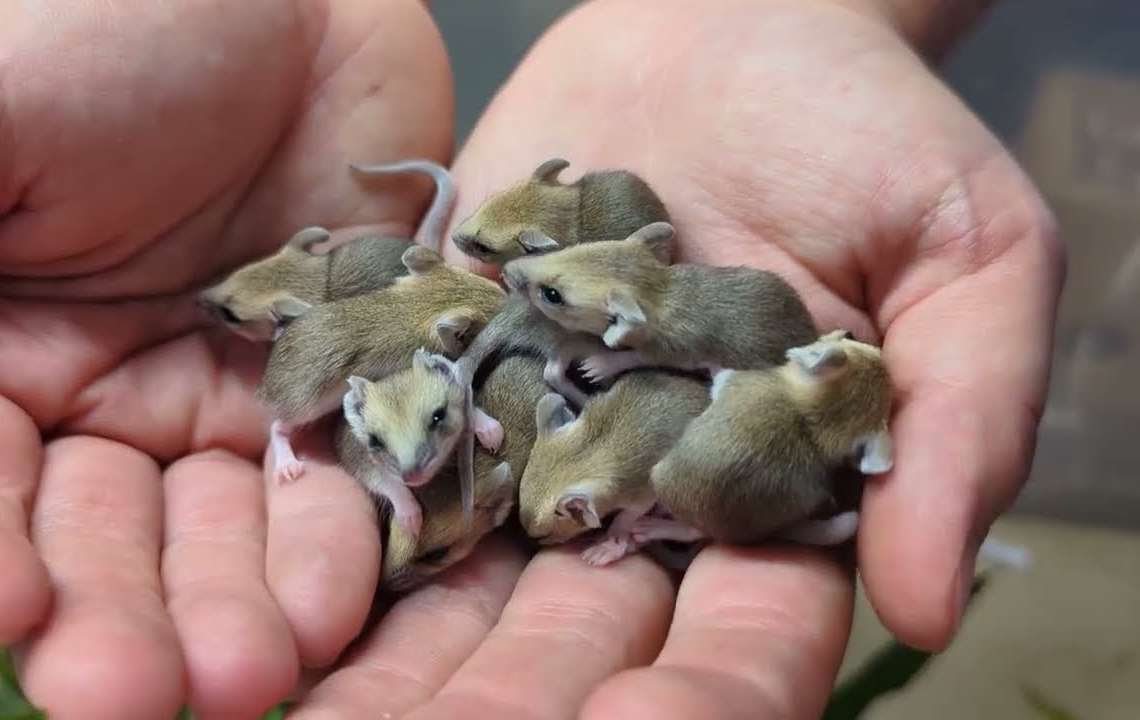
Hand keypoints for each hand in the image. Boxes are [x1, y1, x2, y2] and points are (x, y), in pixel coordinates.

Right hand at [0, 0, 453, 716]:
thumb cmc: (107, 18)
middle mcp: (95, 406)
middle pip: (88, 548)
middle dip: (105, 624)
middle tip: (132, 698)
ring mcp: (218, 409)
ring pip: (211, 547)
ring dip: (224, 617)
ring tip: (250, 675)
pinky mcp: (328, 399)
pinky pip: (328, 494)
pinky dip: (331, 552)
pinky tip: (338, 608)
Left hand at [282, 0, 1064, 715]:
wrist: (723, 25)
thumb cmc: (867, 131)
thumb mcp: (965, 255)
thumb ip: (959, 420)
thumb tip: (926, 609)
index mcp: (769, 498)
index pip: (740, 636)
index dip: (696, 700)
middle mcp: (638, 491)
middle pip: (574, 634)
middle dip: (505, 704)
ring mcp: (531, 432)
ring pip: (461, 573)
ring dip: (396, 656)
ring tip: (310, 714)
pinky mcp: (444, 361)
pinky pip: (387, 446)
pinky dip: (333, 517)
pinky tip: (274, 582)